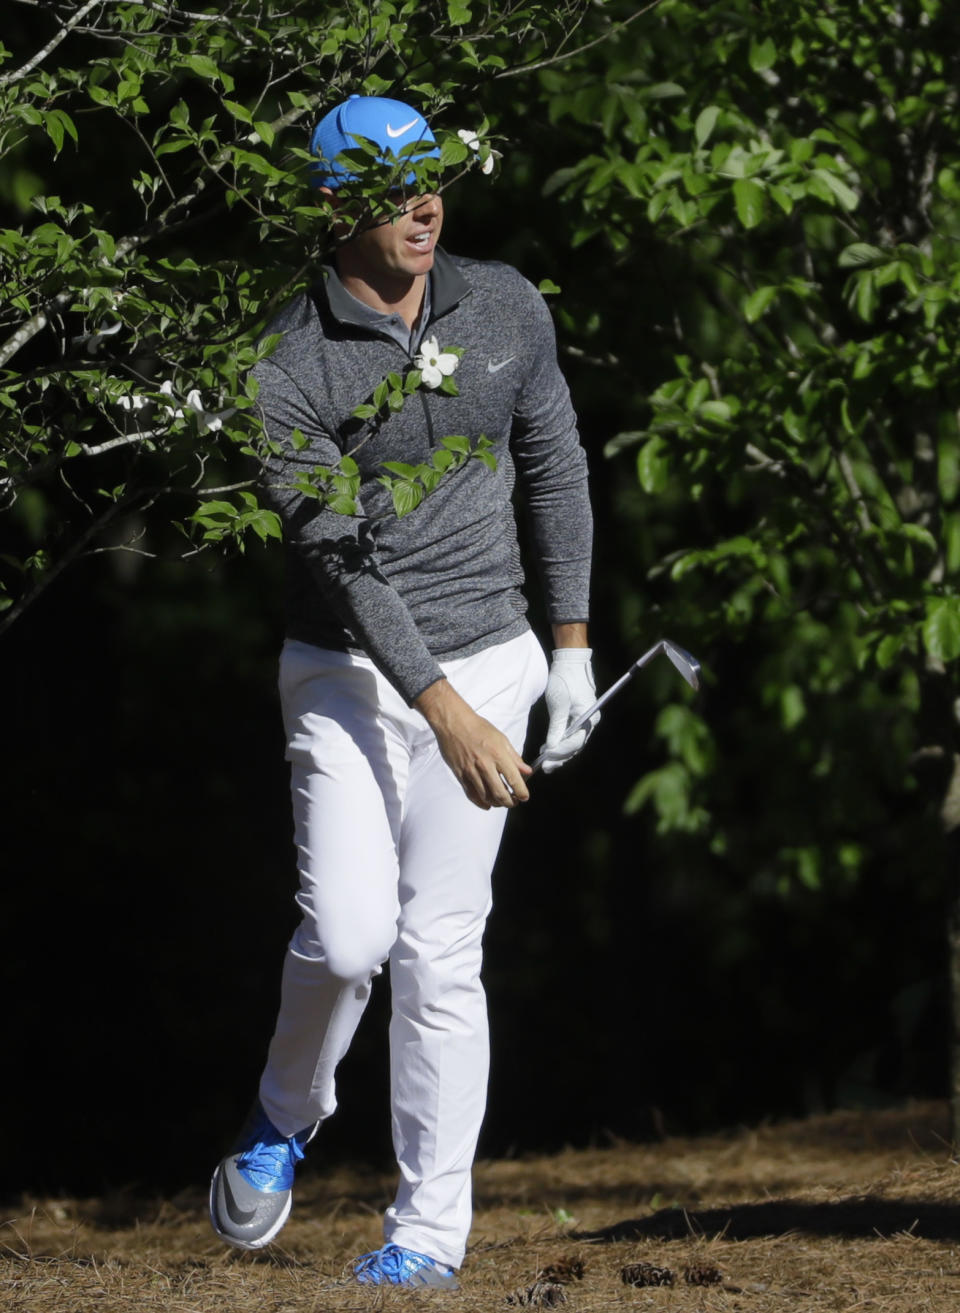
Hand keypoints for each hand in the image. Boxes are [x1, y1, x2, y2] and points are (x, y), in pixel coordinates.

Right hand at [415, 679, 530, 809]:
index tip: (524, 796)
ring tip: (502, 801)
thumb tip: (527, 771)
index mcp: (498, 754)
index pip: (514, 780)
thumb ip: (514, 757)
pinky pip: (471, 794)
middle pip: (500, 793)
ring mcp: (471, 771)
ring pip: (486, 797)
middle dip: (510, 802)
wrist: (453, 723)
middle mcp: (485, 765)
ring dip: (497, 803)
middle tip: (514, 801)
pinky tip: (487, 804)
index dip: (521, 792)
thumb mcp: (501, 739)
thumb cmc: (478, 728)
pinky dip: (481, 803)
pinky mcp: (460, 775)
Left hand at [538, 647, 599, 773]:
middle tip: (545, 767)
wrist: (570, 663)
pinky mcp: (578, 718)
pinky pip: (571, 736)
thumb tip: (551, 748)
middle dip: (560, 757)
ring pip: (573, 743)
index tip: (546, 758)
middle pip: (575, 746)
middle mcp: (590, 722)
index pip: (575, 742)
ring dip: (559, 753)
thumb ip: (556, 727)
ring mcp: (585, 721)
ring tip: (545, 762)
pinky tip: (548, 750)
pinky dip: (560, 744)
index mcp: (589, 718)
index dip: (560, 752)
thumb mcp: (558, 703)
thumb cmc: (565, 680)